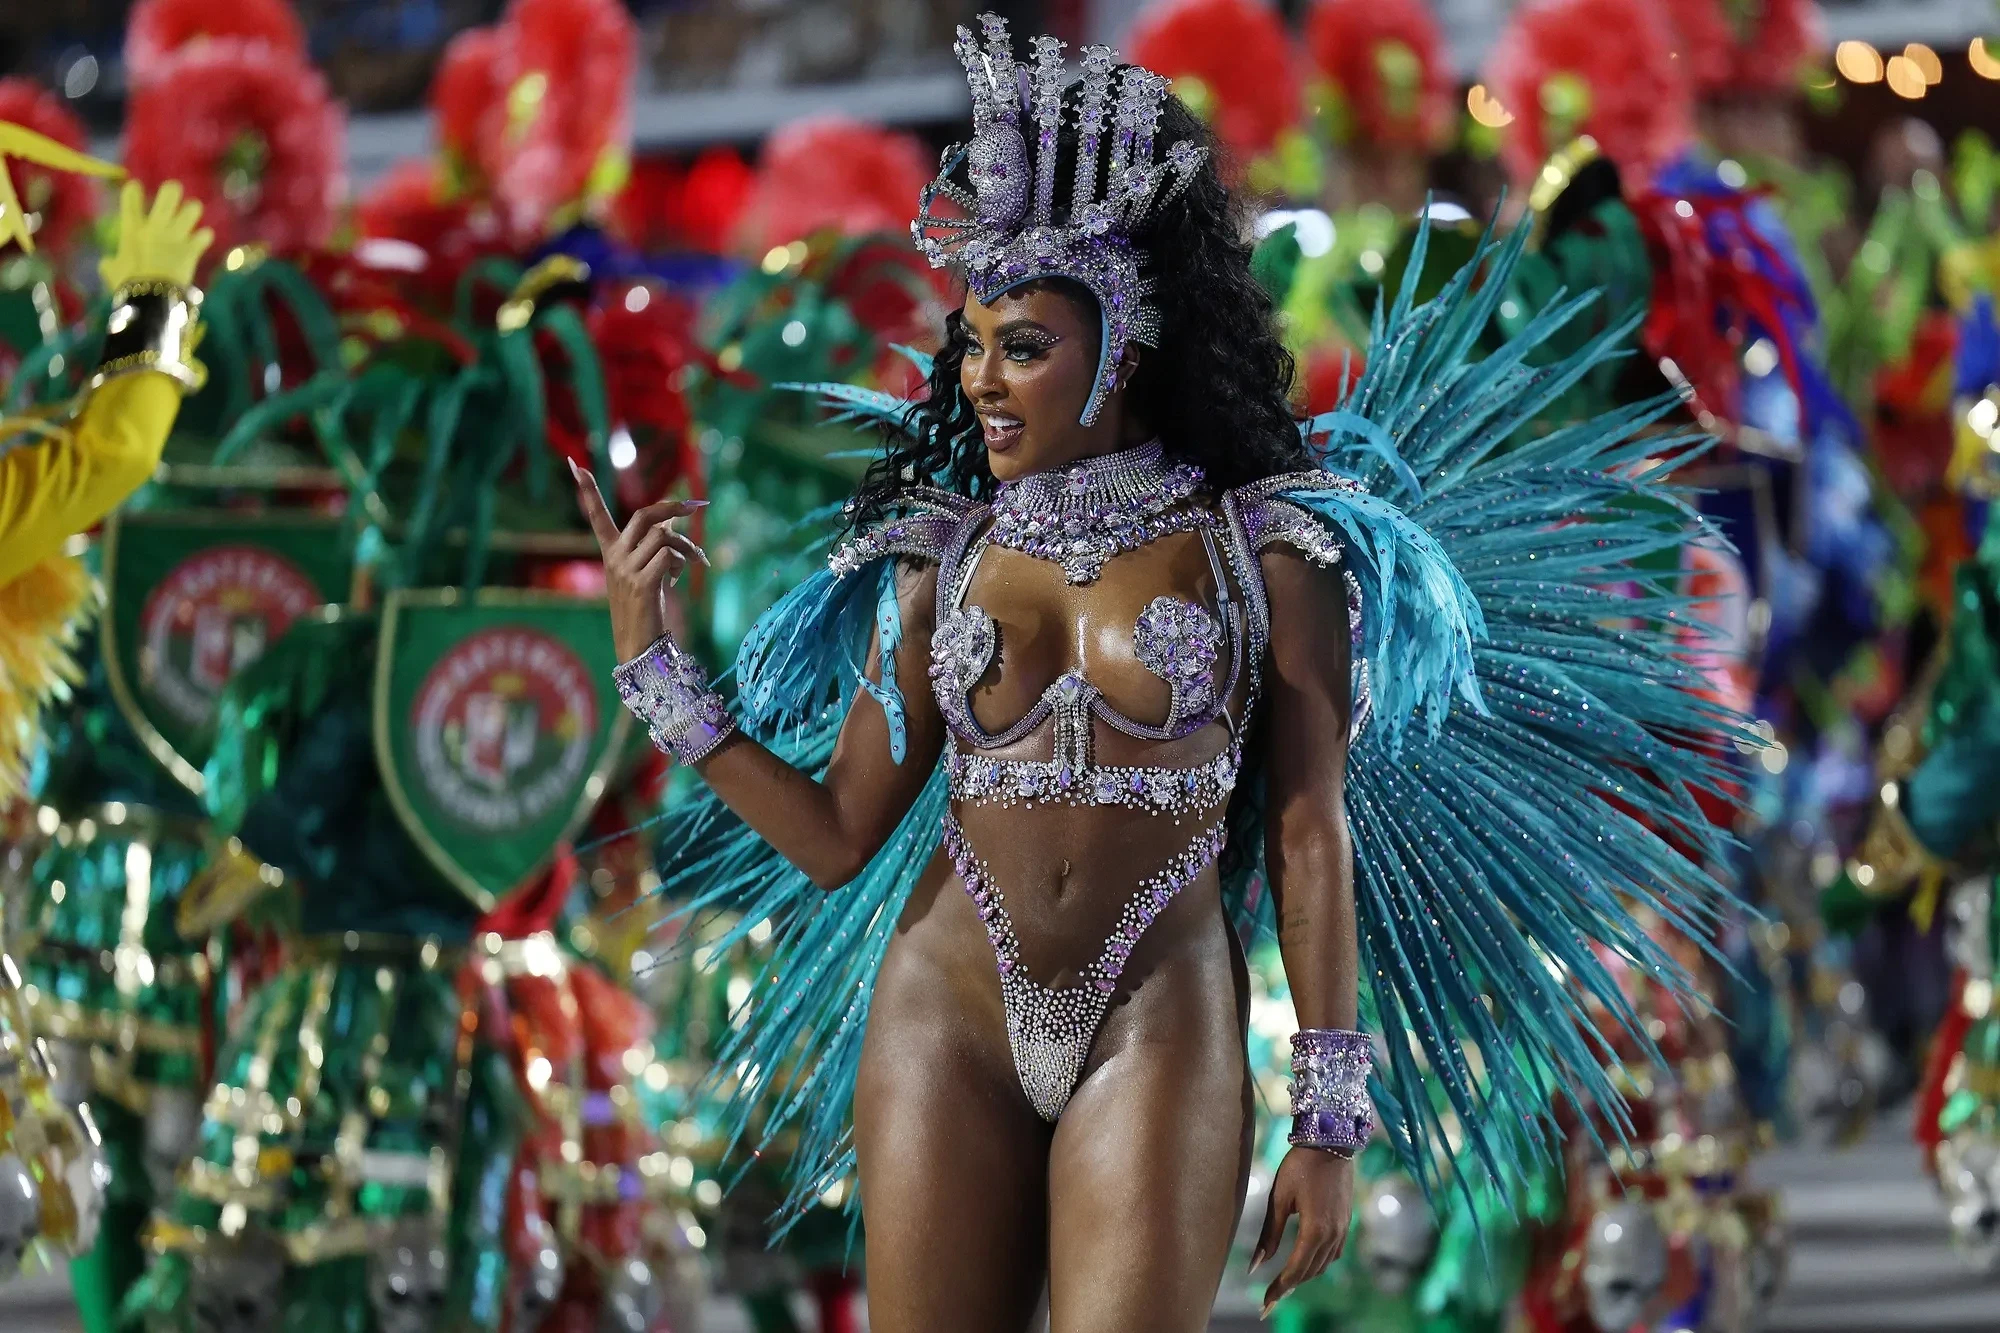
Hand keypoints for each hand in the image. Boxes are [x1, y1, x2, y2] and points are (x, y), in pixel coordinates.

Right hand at [99, 180, 212, 290]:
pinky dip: (204, 236)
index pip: (130, 202)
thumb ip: (109, 264)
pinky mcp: (192, 249)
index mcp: (132, 230)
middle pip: (168, 196)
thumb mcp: (112, 272)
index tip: (134, 185)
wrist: (153, 297)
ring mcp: (176, 236)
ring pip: (192, 209)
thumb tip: (106, 263)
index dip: (132, 191)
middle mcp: (156, 228)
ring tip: (192, 210)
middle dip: (171, 190)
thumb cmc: (129, 284)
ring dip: (192, 210)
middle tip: (173, 188)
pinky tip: (203, 237)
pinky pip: (204, 235)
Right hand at [573, 459, 707, 661]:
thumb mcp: (646, 572)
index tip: (575, 466)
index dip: (587, 492)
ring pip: (663, 537)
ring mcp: (625, 570)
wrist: (637, 646)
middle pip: (644, 516)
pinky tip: (678, 578)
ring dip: (685, 546)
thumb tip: (671, 521)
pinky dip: (681, 562)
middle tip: (693, 507)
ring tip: (692, 562)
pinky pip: (667, 556)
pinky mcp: (641, 583)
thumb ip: (654, 545)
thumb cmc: (644, 609)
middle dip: (671, 507)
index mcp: (610, 553)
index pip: (596, 517)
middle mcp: (614, 558)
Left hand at [1249, 1147, 1354, 1318]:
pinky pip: (1333, 1253)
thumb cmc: (1299, 1166)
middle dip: (1289, 1286)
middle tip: (1270, 1298)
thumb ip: (1269, 1235)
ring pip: (1323, 1265)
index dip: (1279, 1289)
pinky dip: (1318, 1263)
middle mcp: (1333, 1235)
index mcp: (1315, 1231)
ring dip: (1304, 1275)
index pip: (1295, 1271)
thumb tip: (1254, 1266)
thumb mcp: (1279, 1199)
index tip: (1265, 1304)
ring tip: (1284, 1282)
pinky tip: (1305, 1261)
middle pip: (1310, 1272)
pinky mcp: (1346, 1223)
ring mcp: (1343, 1230)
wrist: (1330, 1142)